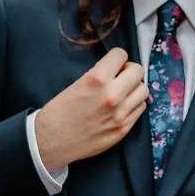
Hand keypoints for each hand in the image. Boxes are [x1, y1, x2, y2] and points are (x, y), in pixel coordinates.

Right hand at [34, 47, 147, 169]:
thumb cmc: (59, 111)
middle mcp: (112, 95)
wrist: (51, 142)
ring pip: (143, 90)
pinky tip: (123, 106)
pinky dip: (134, 104)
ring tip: (123, 92)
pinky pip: (140, 108)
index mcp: (97, 79)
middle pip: (138, 71)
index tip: (113, 64)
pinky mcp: (124, 129)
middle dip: (129, 70)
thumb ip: (100, 75)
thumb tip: (117, 70)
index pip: (121, 54)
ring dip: (134, 88)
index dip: (117, 58)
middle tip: (120, 76)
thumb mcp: (77, 83)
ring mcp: (121, 113)